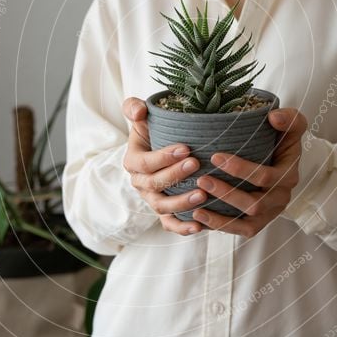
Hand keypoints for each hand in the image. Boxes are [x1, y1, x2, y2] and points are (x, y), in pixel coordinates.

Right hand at [121, 97, 207, 235]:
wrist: (163, 148)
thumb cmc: (155, 131)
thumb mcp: (143, 116)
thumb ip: (135, 108)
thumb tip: (139, 111)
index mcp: (133, 161)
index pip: (145, 162)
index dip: (163, 157)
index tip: (185, 148)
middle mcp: (140, 183)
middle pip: (154, 184)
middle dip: (175, 175)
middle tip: (197, 164)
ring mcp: (152, 200)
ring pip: (162, 207)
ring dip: (182, 202)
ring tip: (202, 195)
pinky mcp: (165, 213)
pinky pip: (170, 224)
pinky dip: (182, 228)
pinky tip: (199, 227)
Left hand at [190, 107, 306, 237]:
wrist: (280, 158)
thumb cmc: (281, 139)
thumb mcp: (292, 125)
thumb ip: (289, 118)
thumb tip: (273, 117)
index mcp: (289, 174)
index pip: (266, 177)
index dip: (240, 169)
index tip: (215, 156)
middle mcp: (281, 197)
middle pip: (255, 204)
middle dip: (227, 193)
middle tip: (201, 180)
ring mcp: (270, 212)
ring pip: (247, 221)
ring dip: (221, 216)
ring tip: (196, 206)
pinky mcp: (259, 223)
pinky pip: (241, 231)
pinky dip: (221, 226)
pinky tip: (199, 217)